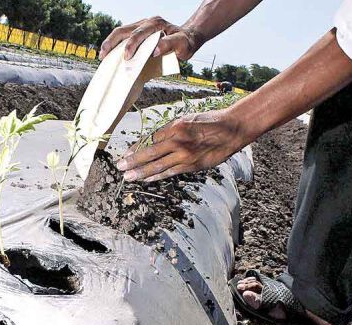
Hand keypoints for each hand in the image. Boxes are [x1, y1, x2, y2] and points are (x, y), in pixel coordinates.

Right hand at [99, 16, 202, 60]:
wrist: (188, 38)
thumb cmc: (185, 43)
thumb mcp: (182, 45)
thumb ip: (170, 45)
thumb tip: (154, 51)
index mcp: (155, 24)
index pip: (139, 33)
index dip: (131, 45)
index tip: (126, 57)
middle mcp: (146, 22)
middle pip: (124, 30)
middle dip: (112, 42)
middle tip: (104, 56)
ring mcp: (141, 26)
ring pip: (121, 32)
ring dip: (110, 43)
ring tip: (103, 56)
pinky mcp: (139, 33)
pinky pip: (124, 37)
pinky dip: (115, 45)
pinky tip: (110, 55)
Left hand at [117, 109, 247, 181]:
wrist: (232, 129)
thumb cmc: (210, 121)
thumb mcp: (187, 118)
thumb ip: (171, 129)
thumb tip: (154, 139)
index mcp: (175, 126)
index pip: (149, 138)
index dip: (135, 147)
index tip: (125, 153)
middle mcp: (177, 140)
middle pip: (149, 152)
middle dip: (132, 161)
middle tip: (119, 167)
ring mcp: (184, 154)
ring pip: (157, 165)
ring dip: (141, 172)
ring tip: (128, 177)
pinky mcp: (191, 165)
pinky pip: (170, 172)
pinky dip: (157, 176)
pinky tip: (147, 179)